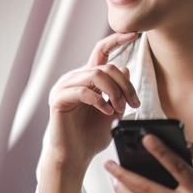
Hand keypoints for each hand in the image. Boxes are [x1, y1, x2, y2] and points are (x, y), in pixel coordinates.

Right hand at [39, 32, 140, 192]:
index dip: (116, 40)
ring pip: (95, 75)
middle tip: (134, 103)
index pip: (101, 52)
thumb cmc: (91, 136)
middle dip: (125, 84)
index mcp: (88, 79)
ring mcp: (65, 88)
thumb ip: (118, 92)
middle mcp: (75, 79)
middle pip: (106, 66)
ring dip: (114, 91)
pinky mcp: (59, 100)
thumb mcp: (113, 112)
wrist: (74, 157)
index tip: (134, 34)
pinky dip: (99, 101)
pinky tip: (107, 113)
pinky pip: (83, 91)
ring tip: (120, 108)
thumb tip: (126, 69)